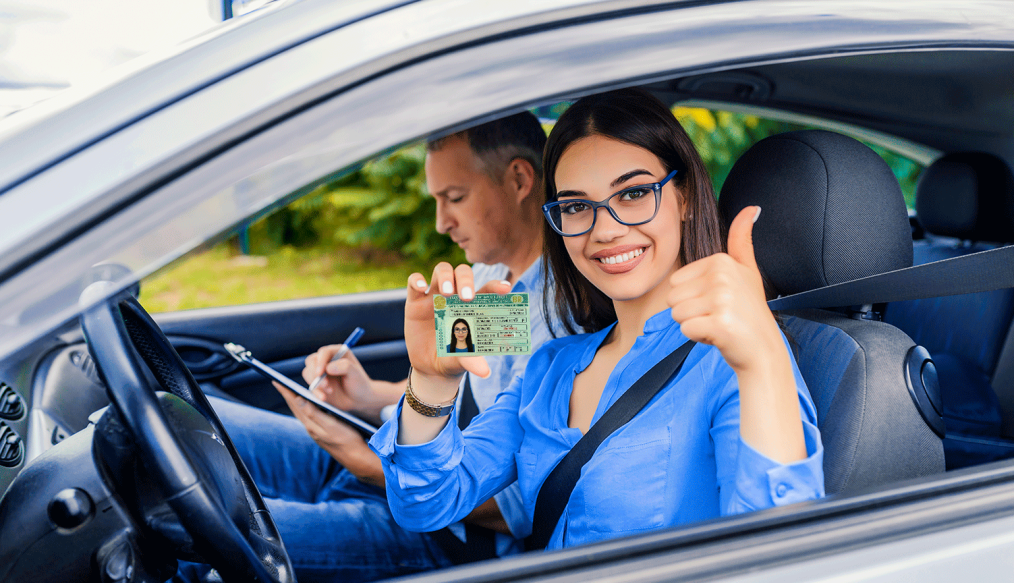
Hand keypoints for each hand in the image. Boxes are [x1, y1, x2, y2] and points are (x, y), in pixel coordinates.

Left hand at [273, 382, 384, 486]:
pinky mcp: (322, 432)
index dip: (286, 392)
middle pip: (295, 408)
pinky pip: (308, 416)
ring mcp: (316, 431)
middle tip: (279, 383)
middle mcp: (310, 428)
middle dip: (287, 394)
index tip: (276, 381)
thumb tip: (298, 400)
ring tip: (290, 391)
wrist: (356, 457)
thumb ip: (314, 414)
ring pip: (301, 412)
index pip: (295, 404)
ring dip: (295, 400)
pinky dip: (304, 407)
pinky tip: (308, 405)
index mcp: (311, 424)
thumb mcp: (331, 425)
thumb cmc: (347, 440)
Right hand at [302, 347, 390, 418]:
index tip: (320, 373)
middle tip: (326, 385)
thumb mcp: (356, 374)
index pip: (324, 352)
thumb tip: (328, 368)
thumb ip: (345, 367)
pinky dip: (315, 392)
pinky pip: (310, 385)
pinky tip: (324, 398)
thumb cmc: (360, 384)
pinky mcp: (317, 383)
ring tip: (330, 391)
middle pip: (311, 361)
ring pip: (308, 372)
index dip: (320, 361)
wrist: (359, 399)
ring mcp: (321, 371)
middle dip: (315, 374)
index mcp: (338, 352)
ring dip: (316, 383)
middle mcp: (327, 359)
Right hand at [403, 263, 510, 401]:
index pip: (486, 289)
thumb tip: (485, 372)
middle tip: (467, 297)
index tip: (505, 288)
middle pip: (462, 273)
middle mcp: (455, 296)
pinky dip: (416, 279)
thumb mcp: (462, 360)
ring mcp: (435, 296)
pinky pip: (413, 282)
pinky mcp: (415, 302)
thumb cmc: (453, 359)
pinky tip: (421, 286)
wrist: (430, 368)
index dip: (495, 286)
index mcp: (473, 307)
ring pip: (442, 270)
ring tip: (446, 294)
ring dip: (445, 276)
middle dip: (466, 280)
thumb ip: (471, 361)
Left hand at [667, 206, 782, 371]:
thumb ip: (742, 240)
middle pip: (672, 297)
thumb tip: (752, 208)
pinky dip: (699, 337)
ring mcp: (722, 300)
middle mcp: (722, 277)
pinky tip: (719, 336)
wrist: (763, 350)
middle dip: (691, 311)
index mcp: (722, 261)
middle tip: (718, 315)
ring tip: (718, 323)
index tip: (718, 302)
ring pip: (676, 314)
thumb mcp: (747, 270)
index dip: (693, 297)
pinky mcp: (720, 324)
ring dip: (694, 324)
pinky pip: (686, 330)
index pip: (676, 281)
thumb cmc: (749, 311)